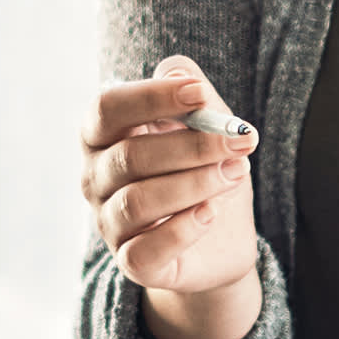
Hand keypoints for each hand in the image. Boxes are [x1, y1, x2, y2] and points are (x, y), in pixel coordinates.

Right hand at [80, 57, 260, 338]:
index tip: (199, 93)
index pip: (107, 109)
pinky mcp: (132, 264)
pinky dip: (182, 230)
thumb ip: (193, 95)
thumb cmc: (203, 171)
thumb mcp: (206, 127)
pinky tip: (211, 212)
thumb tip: (179, 75)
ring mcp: (109, 224)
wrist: (218, 240)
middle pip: (129, 155)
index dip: (150, 97)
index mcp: (102, 137)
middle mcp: (95, 180)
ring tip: (237, 174)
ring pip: (137, 202)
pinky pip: (144, 252)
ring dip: (194, 184)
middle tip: (243, 140)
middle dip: (193, 145)